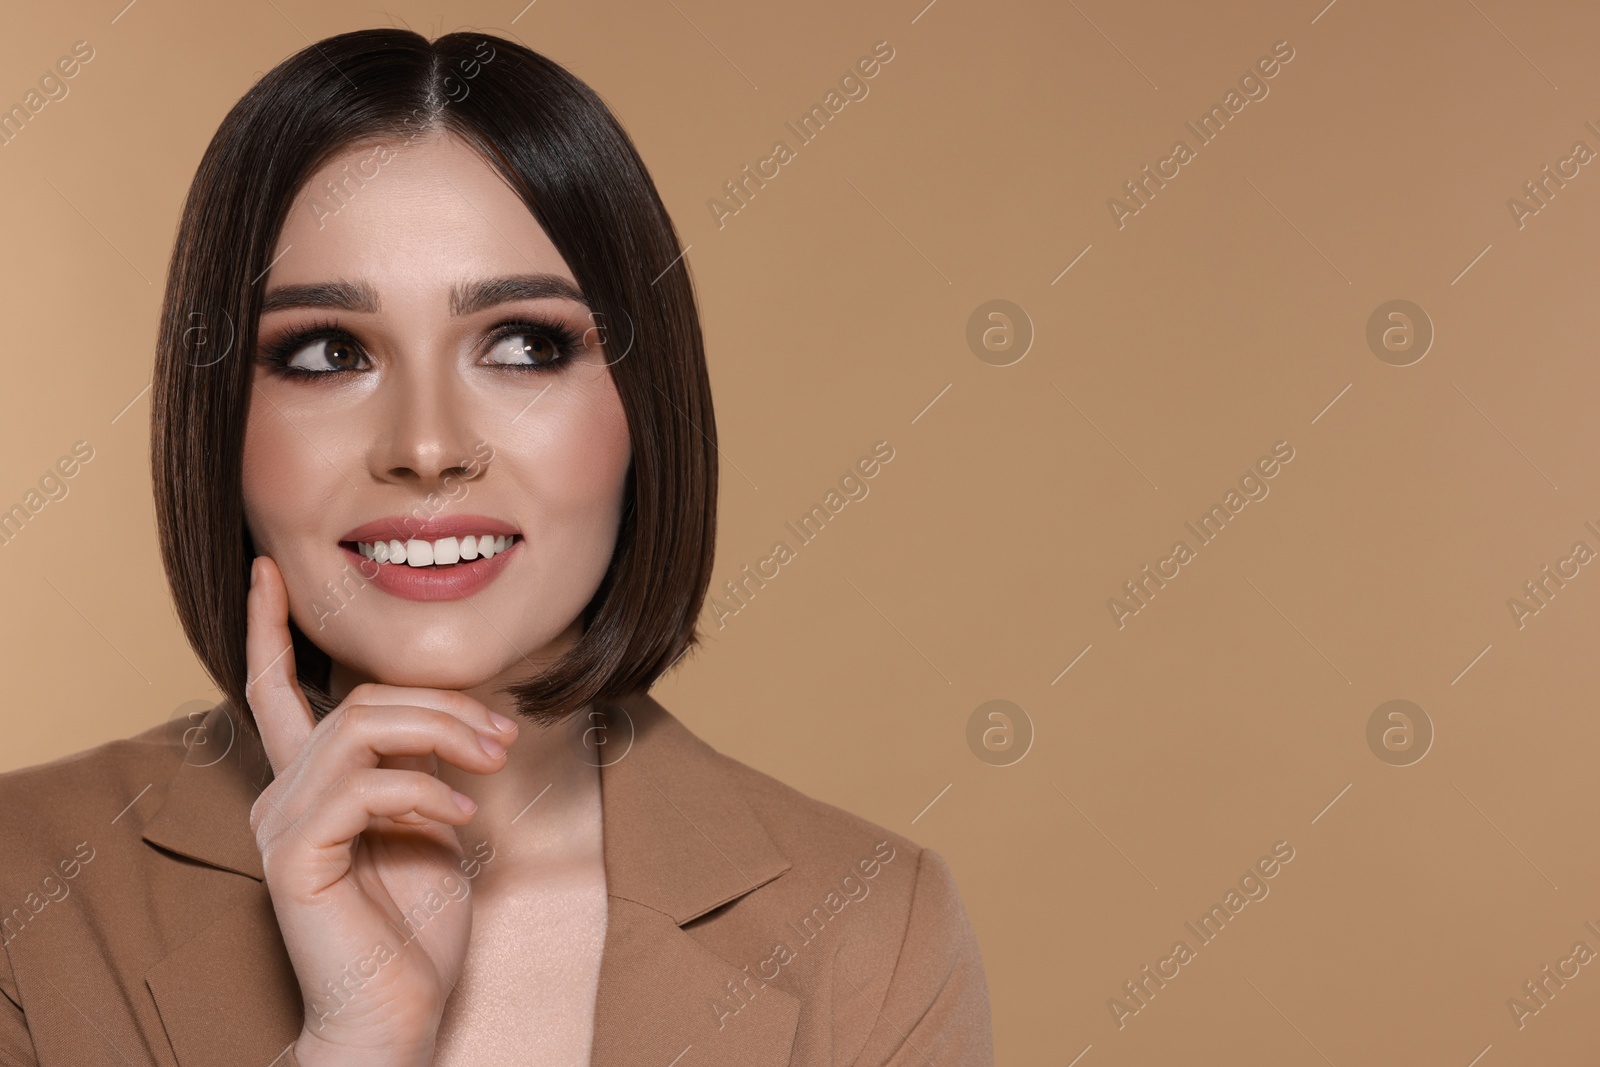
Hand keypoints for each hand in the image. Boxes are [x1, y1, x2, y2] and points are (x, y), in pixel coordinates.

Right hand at [243, 556, 517, 1065]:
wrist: (397, 1012)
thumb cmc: (417, 926)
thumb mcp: (432, 824)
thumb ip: (423, 766)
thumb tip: (456, 720)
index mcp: (312, 784)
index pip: (277, 690)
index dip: (270, 628)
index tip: (269, 570)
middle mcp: (284, 795)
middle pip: (358, 701)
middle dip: (442, 704)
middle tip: (504, 737)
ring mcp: (283, 824)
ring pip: (362, 728)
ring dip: (443, 735)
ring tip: (492, 764)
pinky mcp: (295, 855)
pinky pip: (364, 787)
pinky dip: (424, 791)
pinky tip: (459, 820)